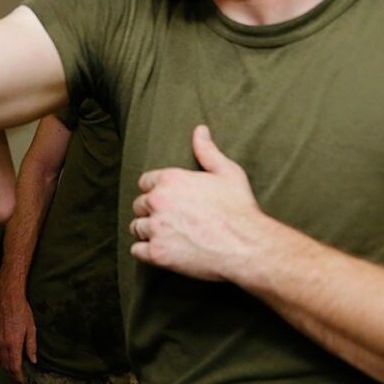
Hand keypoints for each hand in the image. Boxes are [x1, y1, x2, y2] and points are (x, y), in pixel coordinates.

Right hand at [0, 292, 36, 383]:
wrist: (8, 298)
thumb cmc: (21, 311)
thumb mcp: (31, 328)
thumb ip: (31, 346)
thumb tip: (33, 360)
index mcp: (13, 343)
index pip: (14, 366)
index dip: (17, 376)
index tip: (20, 381)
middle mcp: (2, 343)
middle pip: (5, 365)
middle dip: (11, 374)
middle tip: (17, 378)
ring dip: (5, 366)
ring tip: (11, 370)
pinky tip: (3, 357)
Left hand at [130, 125, 268, 281]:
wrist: (247, 246)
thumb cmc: (239, 209)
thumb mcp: (228, 172)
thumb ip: (207, 151)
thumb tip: (199, 130)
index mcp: (170, 179)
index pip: (145, 182)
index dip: (156, 191)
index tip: (169, 201)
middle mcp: (158, 201)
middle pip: (139, 205)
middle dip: (151, 212)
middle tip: (171, 220)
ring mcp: (156, 227)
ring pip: (136, 227)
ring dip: (148, 232)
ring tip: (168, 236)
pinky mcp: (157, 253)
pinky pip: (137, 251)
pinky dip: (146, 252)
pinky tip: (162, 251)